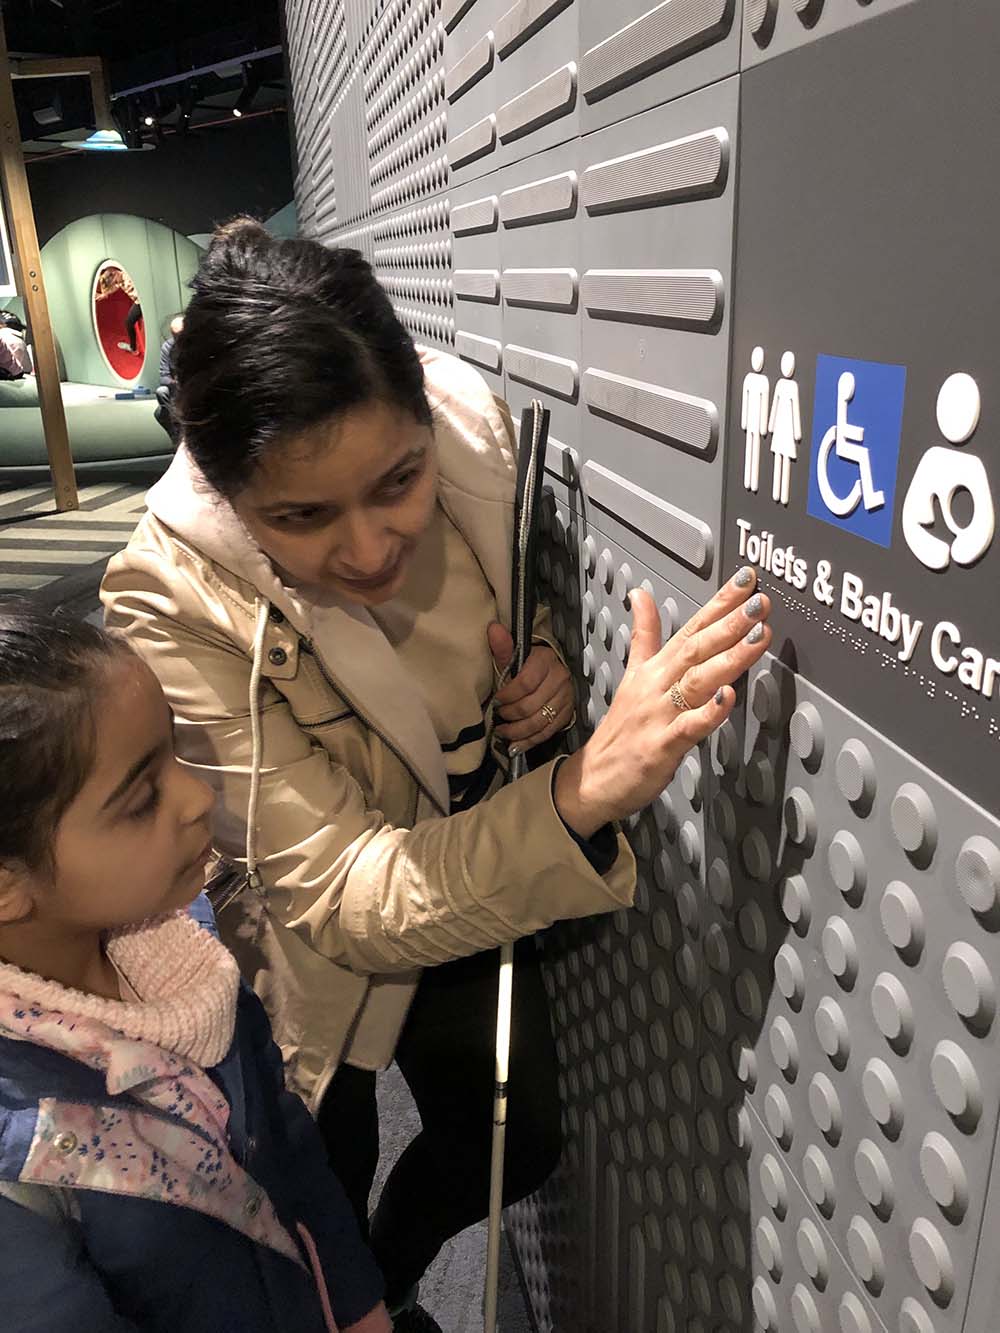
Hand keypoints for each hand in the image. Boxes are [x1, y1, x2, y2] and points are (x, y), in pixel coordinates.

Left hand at [488, 623, 574, 754]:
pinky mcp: (566, 714)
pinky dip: (529, 741)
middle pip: (531, 705)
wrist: (551, 671)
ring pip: (539, 722)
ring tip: (502, 732)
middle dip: (510, 715)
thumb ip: (504, 647)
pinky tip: (515, 745)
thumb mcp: (516, 655)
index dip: (508, 695)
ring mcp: (565, 698)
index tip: (496, 700)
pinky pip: (547, 732)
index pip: (526, 683)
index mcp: (546, 661)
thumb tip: (493, 629)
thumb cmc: (528, 664)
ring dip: (517, 731)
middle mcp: (560, 679)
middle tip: (498, 716)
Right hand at [555, 568, 771, 837]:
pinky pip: (689, 727)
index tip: (747, 580)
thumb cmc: (621, 729)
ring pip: (697, 681)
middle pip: (697, 649)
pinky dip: (710, 712)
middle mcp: (658, 685)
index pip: (691, 628)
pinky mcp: (661, 746)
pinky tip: (729, 696)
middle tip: (760, 602)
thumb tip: (640, 594)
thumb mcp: (632, 674)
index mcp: (655, 668)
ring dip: (730, 657)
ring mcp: (659, 715)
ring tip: (760, 635)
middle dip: (730, 623)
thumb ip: (644, 634)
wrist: (594, 778)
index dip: (719, 604)